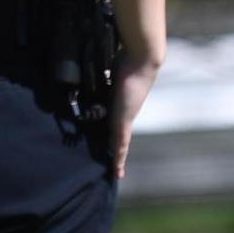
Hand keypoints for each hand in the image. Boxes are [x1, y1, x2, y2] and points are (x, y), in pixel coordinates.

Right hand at [103, 49, 161, 179]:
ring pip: (121, 144)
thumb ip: (101, 76)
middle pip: (118, 137)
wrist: (140, 60)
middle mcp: (124, 113)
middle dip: (115, 151)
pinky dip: (118, 157)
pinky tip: (117, 170)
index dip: (113, 136)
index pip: (116, 125)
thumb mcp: (108, 73)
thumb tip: (93, 72)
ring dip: (117, 158)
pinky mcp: (124, 121)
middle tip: (113, 167)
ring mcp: (125, 118)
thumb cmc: (125, 61)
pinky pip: (120, 144)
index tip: (110, 146)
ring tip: (115, 173)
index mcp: (121, 105)